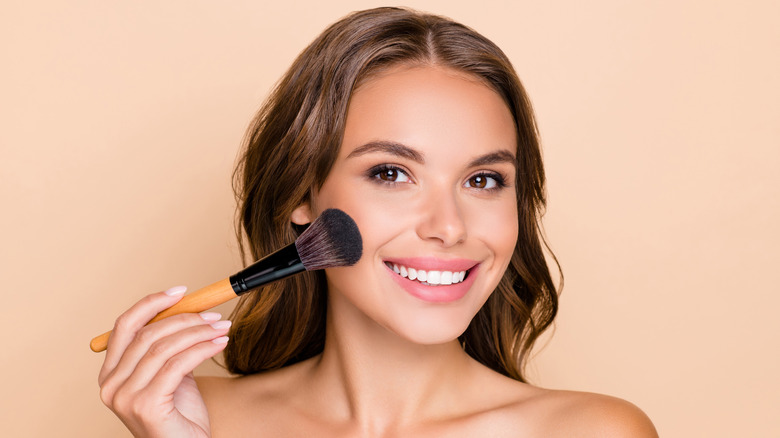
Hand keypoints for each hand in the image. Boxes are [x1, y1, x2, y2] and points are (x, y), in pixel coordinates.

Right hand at [98, 286, 229, 436]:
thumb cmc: (180, 417)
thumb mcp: (170, 376)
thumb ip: (168, 349)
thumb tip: (187, 312)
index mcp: (110, 374)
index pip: (125, 326)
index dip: (152, 304)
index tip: (181, 292)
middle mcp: (110, 385)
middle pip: (147, 334)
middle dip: (185, 318)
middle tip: (215, 315)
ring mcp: (124, 397)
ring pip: (163, 348)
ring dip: (199, 332)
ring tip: (222, 328)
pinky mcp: (145, 405)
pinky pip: (177, 365)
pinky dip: (202, 349)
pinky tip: (220, 344)